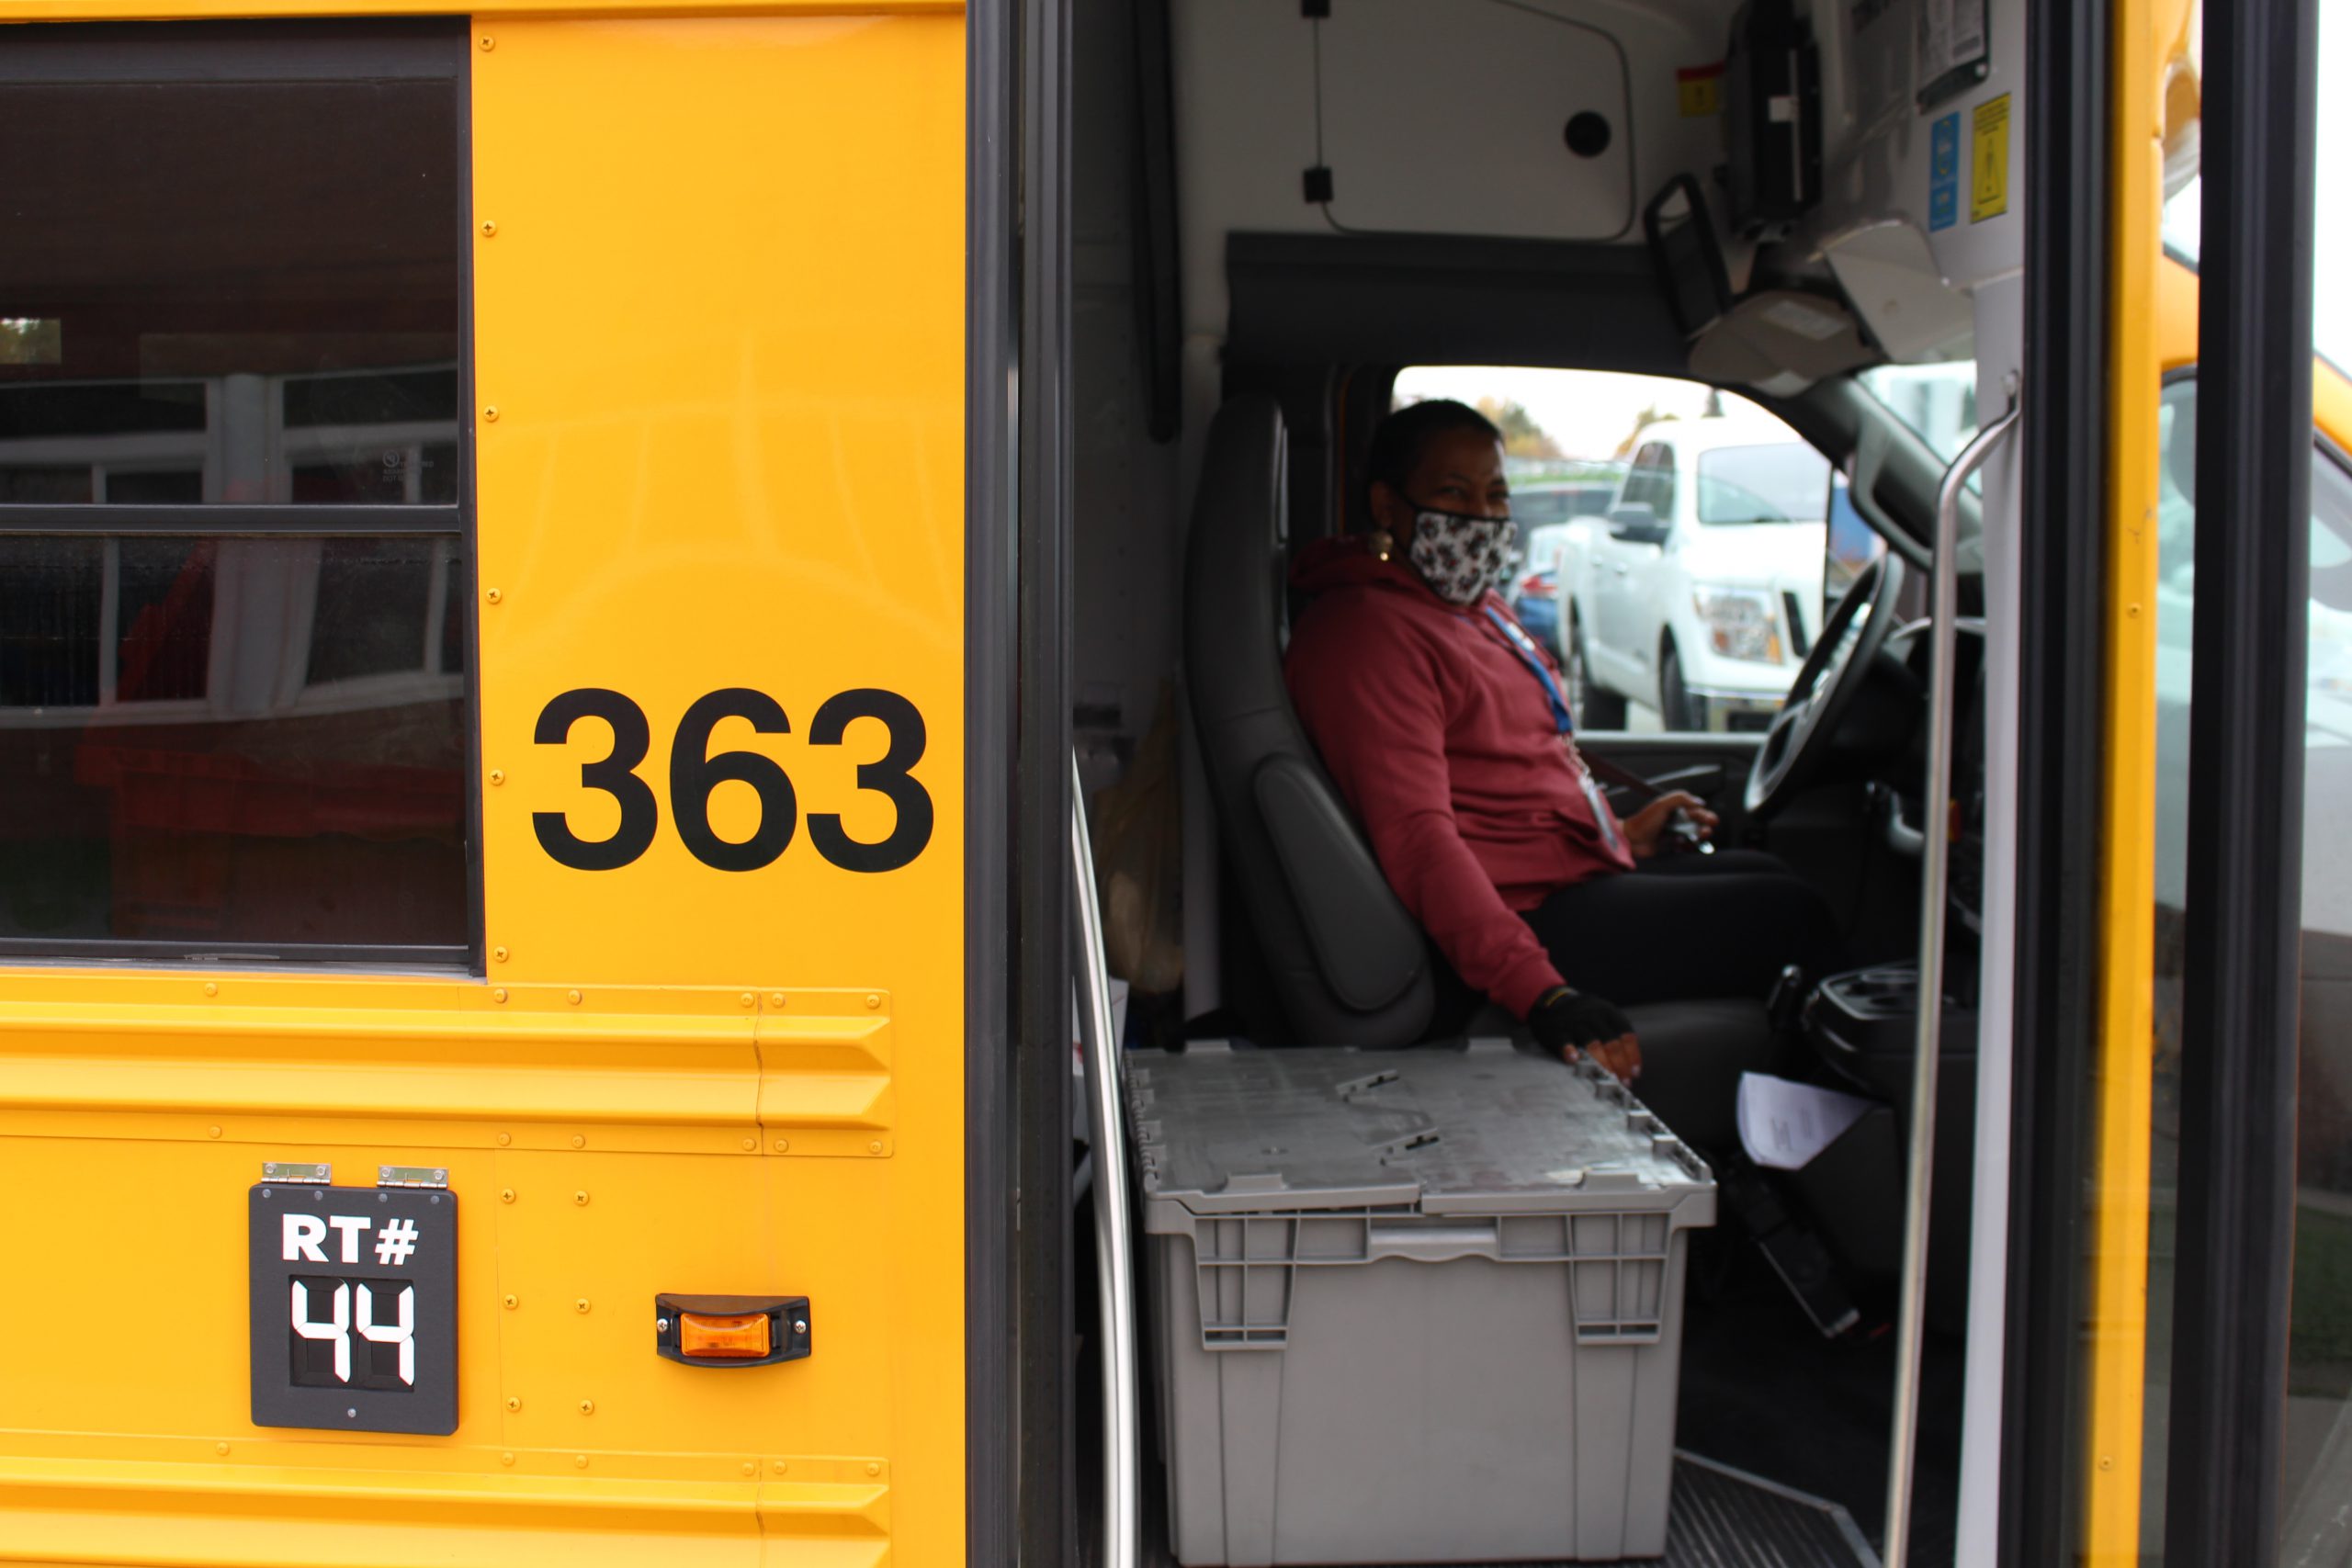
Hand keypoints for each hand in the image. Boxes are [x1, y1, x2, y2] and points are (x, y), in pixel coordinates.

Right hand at [1527, 987, 1641, 1083]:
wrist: (1549, 1001)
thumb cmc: (1582, 1016)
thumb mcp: (1601, 1016)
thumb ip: (1614, 1034)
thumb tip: (1631, 1066)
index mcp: (1608, 1012)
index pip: (1626, 1035)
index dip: (1632, 1056)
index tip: (1634, 1073)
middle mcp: (1593, 1015)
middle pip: (1612, 1042)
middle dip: (1620, 1064)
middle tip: (1624, 1082)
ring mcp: (1575, 1022)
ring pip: (1593, 1044)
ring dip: (1603, 1064)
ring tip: (1609, 1079)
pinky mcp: (1557, 1030)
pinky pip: (1565, 1042)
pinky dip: (1570, 1051)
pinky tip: (1574, 1061)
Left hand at [1622, 790, 1716, 859]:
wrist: (1631, 840)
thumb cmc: (1644, 821)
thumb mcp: (1662, 804)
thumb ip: (1681, 798)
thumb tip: (1700, 802)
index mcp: (1674, 807)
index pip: (1695, 810)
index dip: (1704, 814)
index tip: (1709, 820)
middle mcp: (1675, 818)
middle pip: (1697, 822)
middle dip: (1705, 826)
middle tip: (1707, 830)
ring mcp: (1673, 831)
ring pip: (1693, 834)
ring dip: (1699, 837)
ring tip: (1700, 837)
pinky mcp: (1670, 844)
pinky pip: (1685, 845)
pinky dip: (1688, 846)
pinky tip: (1684, 845)